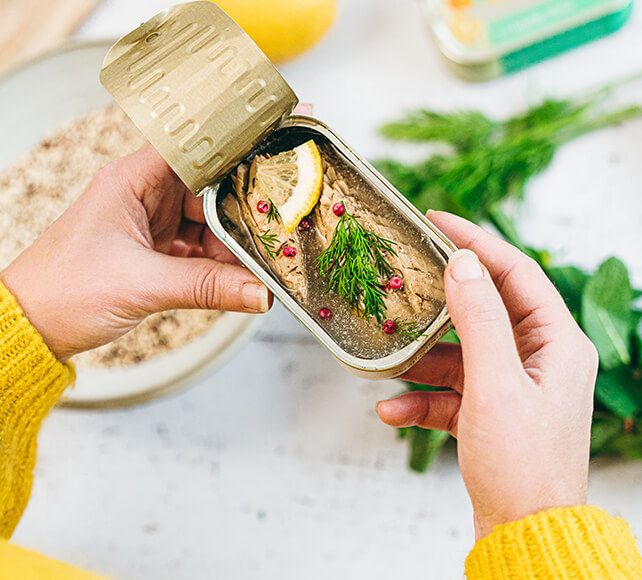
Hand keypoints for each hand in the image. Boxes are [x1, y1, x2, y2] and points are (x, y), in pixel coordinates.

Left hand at [0, 145, 271, 360]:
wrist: (34, 325)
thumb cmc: (64, 290)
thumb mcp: (143, 285)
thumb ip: (207, 287)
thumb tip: (259, 292)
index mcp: (133, 180)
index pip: (194, 149)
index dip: (235, 149)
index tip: (272, 155)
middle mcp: (144, 194)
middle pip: (209, 189)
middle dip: (239, 211)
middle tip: (272, 229)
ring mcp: (150, 221)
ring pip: (206, 220)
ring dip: (229, 243)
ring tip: (253, 262)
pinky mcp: (154, 248)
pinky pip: (197, 246)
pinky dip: (216, 261)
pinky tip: (232, 275)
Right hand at [376, 211, 597, 538]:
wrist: (525, 538)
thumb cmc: (523, 465)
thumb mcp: (496, 385)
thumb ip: (480, 319)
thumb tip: (463, 263)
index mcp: (556, 343)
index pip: (516, 272)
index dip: (477, 242)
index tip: (438, 221)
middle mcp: (538, 359)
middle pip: (485, 309)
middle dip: (443, 300)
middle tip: (407, 277)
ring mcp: (512, 386)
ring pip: (461, 352)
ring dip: (423, 359)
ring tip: (388, 359)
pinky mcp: (489, 413)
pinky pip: (451, 392)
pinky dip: (422, 399)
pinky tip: (391, 411)